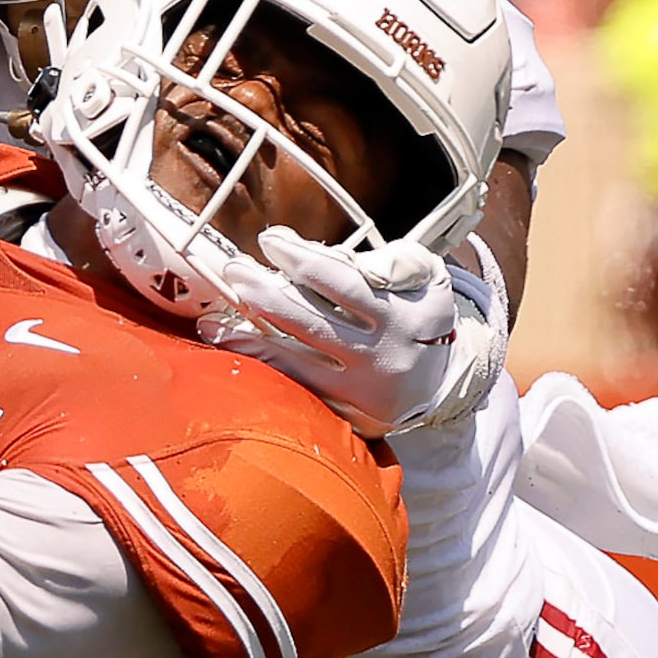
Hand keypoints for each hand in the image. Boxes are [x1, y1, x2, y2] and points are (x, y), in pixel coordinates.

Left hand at [200, 230, 491, 436]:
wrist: (445, 381)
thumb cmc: (422, 315)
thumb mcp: (427, 277)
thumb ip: (390, 259)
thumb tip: (327, 253)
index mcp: (404, 317)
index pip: (344, 284)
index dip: (303, 260)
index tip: (270, 240)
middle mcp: (383, 358)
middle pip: (313, 324)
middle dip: (267, 295)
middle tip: (234, 271)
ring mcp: (363, 392)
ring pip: (298, 363)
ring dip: (251, 340)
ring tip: (213, 323)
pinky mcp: (348, 416)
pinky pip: (299, 389)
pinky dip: (265, 370)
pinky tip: (235, 352)